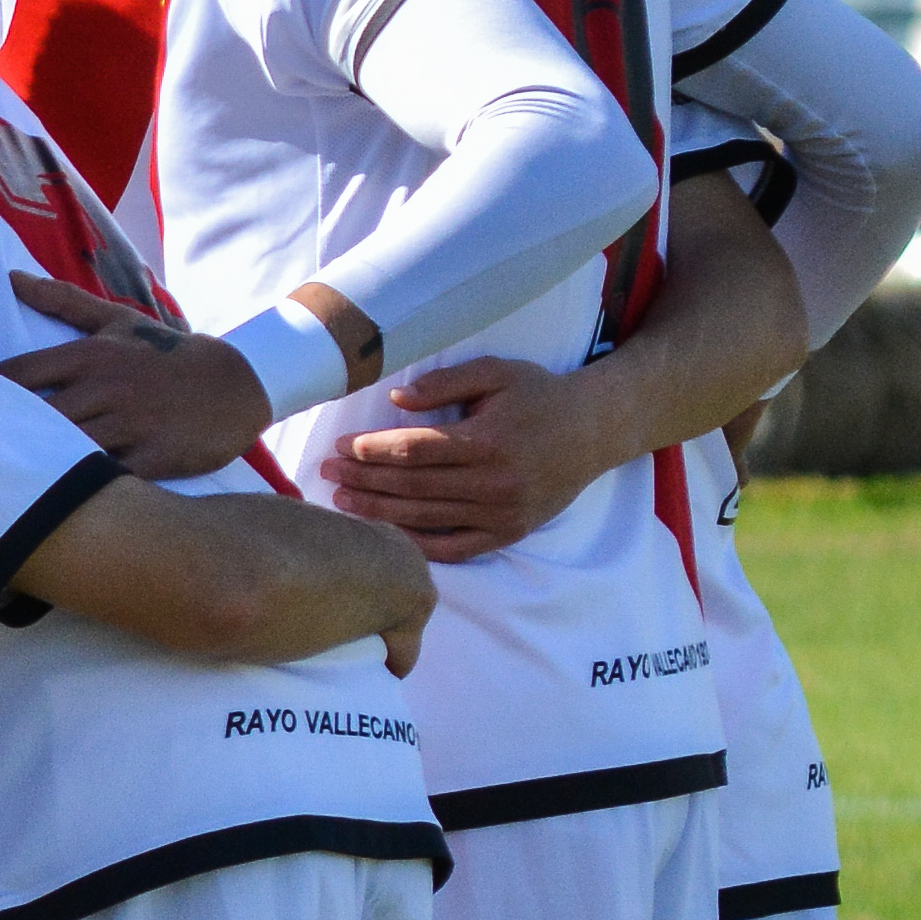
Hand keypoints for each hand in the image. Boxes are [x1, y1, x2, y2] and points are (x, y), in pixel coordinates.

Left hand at [0, 269, 272, 478]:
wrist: (237, 382)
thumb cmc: (166, 353)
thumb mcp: (119, 320)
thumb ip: (63, 301)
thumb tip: (11, 278)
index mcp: (89, 355)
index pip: (18, 375)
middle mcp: (105, 388)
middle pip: (35, 417)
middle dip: (1, 436)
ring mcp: (131, 424)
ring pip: (68, 449)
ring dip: (38, 466)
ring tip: (1, 485)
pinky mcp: (155, 458)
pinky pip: (109, 480)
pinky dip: (85, 490)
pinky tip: (58, 501)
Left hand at [318, 355, 614, 561]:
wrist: (594, 431)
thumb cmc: (539, 395)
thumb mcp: (497, 372)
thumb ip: (446, 381)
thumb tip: (396, 400)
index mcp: (488, 440)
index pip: (415, 449)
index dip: (373, 450)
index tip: (342, 447)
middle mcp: (494, 481)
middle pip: (412, 485)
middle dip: (364, 480)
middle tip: (327, 474)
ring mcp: (501, 513)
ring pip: (425, 517)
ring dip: (378, 511)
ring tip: (342, 501)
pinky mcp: (507, 533)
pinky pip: (454, 548)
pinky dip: (417, 545)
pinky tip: (384, 535)